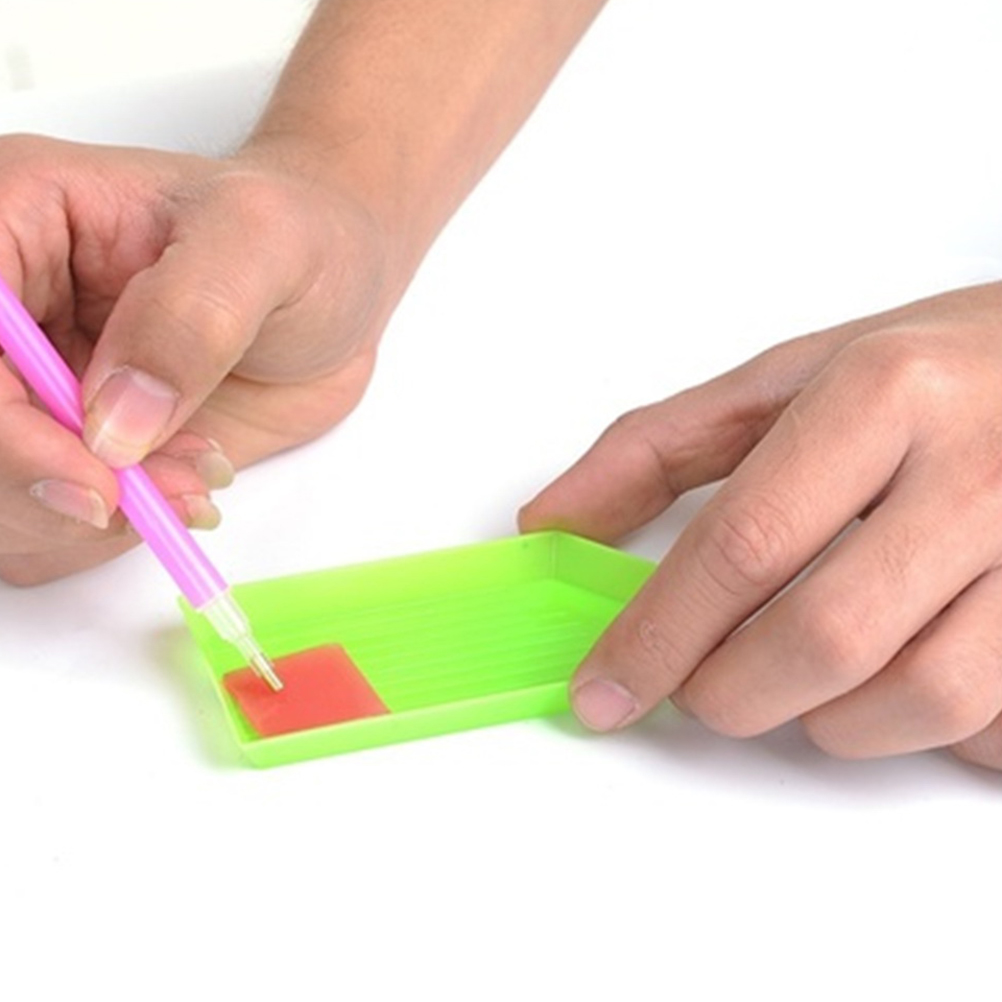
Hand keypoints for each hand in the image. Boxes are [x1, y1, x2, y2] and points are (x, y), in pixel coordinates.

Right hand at [0, 133, 402, 584]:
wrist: (330, 294)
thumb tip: (114, 421)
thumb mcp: (262, 242)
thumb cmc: (297, 240)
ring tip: (192, 477)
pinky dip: (116, 532)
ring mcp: (37, 390)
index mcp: (18, 227)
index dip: (5, 421)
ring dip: (91, 518)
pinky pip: (52, 526)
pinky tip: (186, 487)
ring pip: (0, 496)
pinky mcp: (75, 448)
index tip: (93, 474)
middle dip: (50, 483)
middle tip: (157, 492)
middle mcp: (11, 319)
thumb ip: (190, 317)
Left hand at [520, 282, 1001, 770]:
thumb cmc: (933, 370)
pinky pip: (995, 722)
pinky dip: (928, 728)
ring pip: (920, 698)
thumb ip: (659, 448)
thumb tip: (551, 522)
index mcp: (884, 395)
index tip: (603, 689)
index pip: (742, 543)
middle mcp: (978, 470)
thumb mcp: (789, 378)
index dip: (656, 635)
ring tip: (806, 675)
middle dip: (732, 692)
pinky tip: (903, 670)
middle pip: (823, 637)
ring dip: (831, 719)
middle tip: (704, 685)